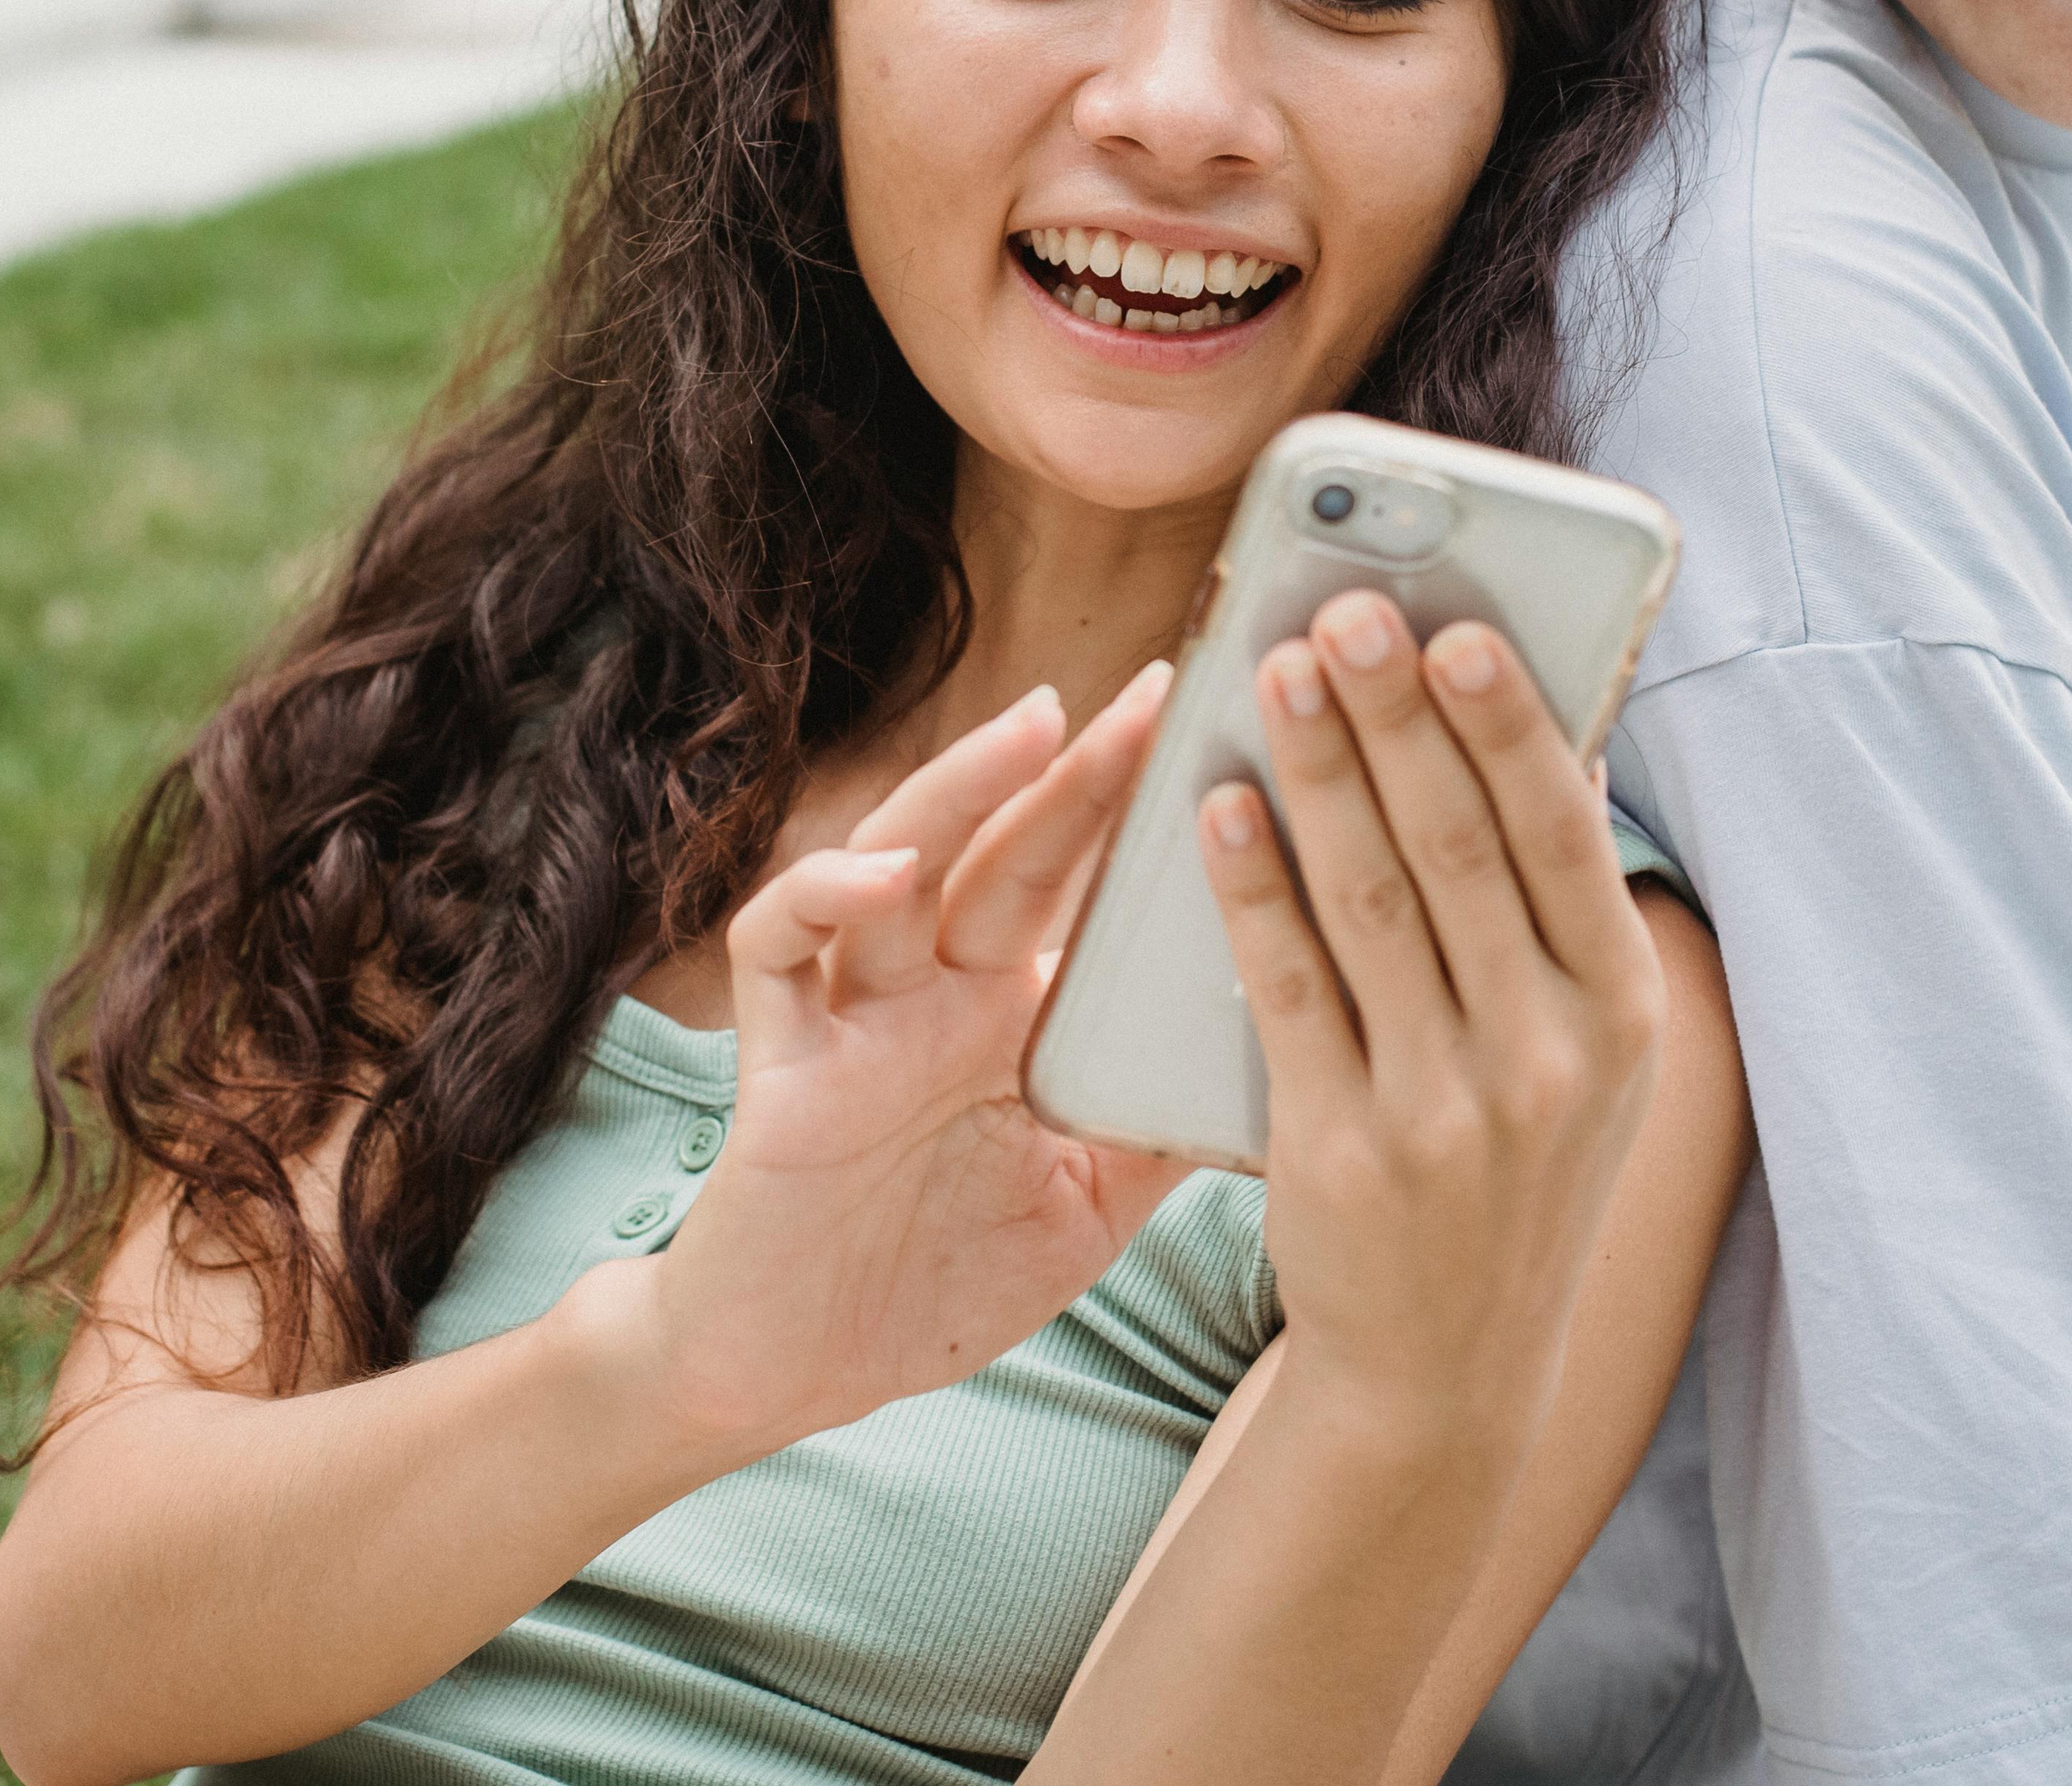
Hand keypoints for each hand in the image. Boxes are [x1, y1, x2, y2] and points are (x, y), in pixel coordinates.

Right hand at [633, 667, 1189, 1452]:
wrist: (794, 1375)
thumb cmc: (936, 1283)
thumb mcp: (1088, 1205)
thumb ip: (1161, 1129)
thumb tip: (1290, 1064)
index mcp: (1013, 1016)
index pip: (1083, 886)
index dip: (1142, 816)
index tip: (1225, 744)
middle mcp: (938, 993)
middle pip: (1010, 848)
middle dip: (1081, 768)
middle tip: (1161, 695)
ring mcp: (856, 1013)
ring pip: (898, 861)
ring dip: (962, 789)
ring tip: (1037, 726)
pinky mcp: (781, 1057)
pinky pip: (782, 948)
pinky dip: (822, 898)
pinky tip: (885, 878)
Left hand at [1199, 595, 1666, 1438]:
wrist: (1445, 1373)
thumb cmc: (1518, 1171)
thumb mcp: (1591, 1056)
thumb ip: (1566, 912)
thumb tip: (1554, 731)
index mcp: (1622, 1014)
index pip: (1561, 839)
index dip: (1508, 725)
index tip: (1458, 626)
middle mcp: (1549, 1059)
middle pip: (1458, 848)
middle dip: (1397, 716)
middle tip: (1345, 609)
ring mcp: (1445, 1109)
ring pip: (1367, 901)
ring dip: (1317, 772)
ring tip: (1277, 669)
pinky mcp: (1340, 1150)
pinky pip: (1289, 989)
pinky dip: (1251, 888)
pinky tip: (1218, 808)